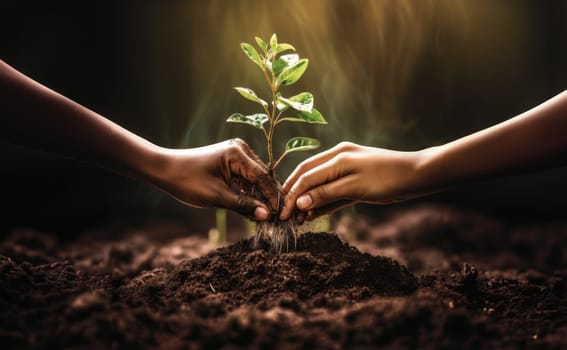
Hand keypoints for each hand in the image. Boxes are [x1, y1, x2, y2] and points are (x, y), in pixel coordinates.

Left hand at [152, 138, 278, 220]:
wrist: (165, 170)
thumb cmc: (187, 181)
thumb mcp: (217, 197)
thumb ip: (243, 206)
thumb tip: (267, 216)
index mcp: (237, 153)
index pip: (262, 177)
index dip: (272, 198)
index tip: (281, 215)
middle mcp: (240, 150)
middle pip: (262, 177)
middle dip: (269, 198)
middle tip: (278, 219)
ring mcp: (236, 154)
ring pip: (255, 179)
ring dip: (260, 197)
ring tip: (267, 217)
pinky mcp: (231, 162)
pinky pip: (246, 178)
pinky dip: (250, 193)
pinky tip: (254, 208)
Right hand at [280, 142, 422, 221]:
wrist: (419, 175)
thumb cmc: (389, 179)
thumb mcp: (355, 187)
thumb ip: (326, 194)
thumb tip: (300, 202)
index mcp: (337, 155)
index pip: (306, 176)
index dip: (292, 195)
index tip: (283, 214)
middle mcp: (338, 158)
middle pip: (308, 176)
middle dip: (295, 196)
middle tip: (286, 216)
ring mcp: (346, 168)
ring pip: (319, 185)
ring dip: (308, 201)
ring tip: (299, 220)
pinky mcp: (354, 180)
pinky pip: (333, 191)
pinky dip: (323, 202)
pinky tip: (313, 215)